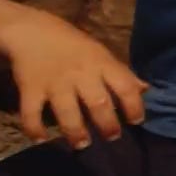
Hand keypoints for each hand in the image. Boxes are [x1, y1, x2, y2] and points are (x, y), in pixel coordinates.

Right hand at [0, 7, 146, 147]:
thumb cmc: (73, 45)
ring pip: (67, 112)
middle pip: (98, 103)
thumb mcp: (101, 54)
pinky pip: (30, 112)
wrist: (32, 31)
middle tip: (112, 137)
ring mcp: (55, 82)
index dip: (134, 106)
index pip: (125, 86)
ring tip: (82, 144)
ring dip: (76, 131)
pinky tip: (40, 138)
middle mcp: (81, 74)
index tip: (137, 121)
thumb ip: (121, 74)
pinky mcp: (30, 88)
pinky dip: (34, 128)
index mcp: (102, 64)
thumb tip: (145, 90)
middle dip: (108, 124)